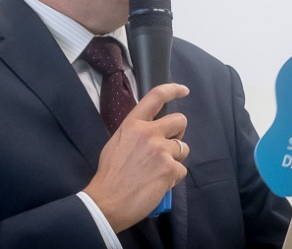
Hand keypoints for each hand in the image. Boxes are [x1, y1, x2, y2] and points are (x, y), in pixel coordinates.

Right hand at [83, 83, 189, 231]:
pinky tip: (159, 183)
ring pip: (183, 148)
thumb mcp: (117, 142)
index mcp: (133, 124)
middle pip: (180, 120)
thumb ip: (135, 132)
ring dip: (175, 159)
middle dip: (179, 132)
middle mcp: (149, 132)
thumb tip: (150, 131)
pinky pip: (182, 170)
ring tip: (159, 170)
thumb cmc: (109, 174)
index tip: (184, 90)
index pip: (156, 97)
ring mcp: (161, 150)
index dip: (173, 90)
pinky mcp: (169, 169)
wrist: (107, 201)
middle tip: (170, 146)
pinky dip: (173, 178)